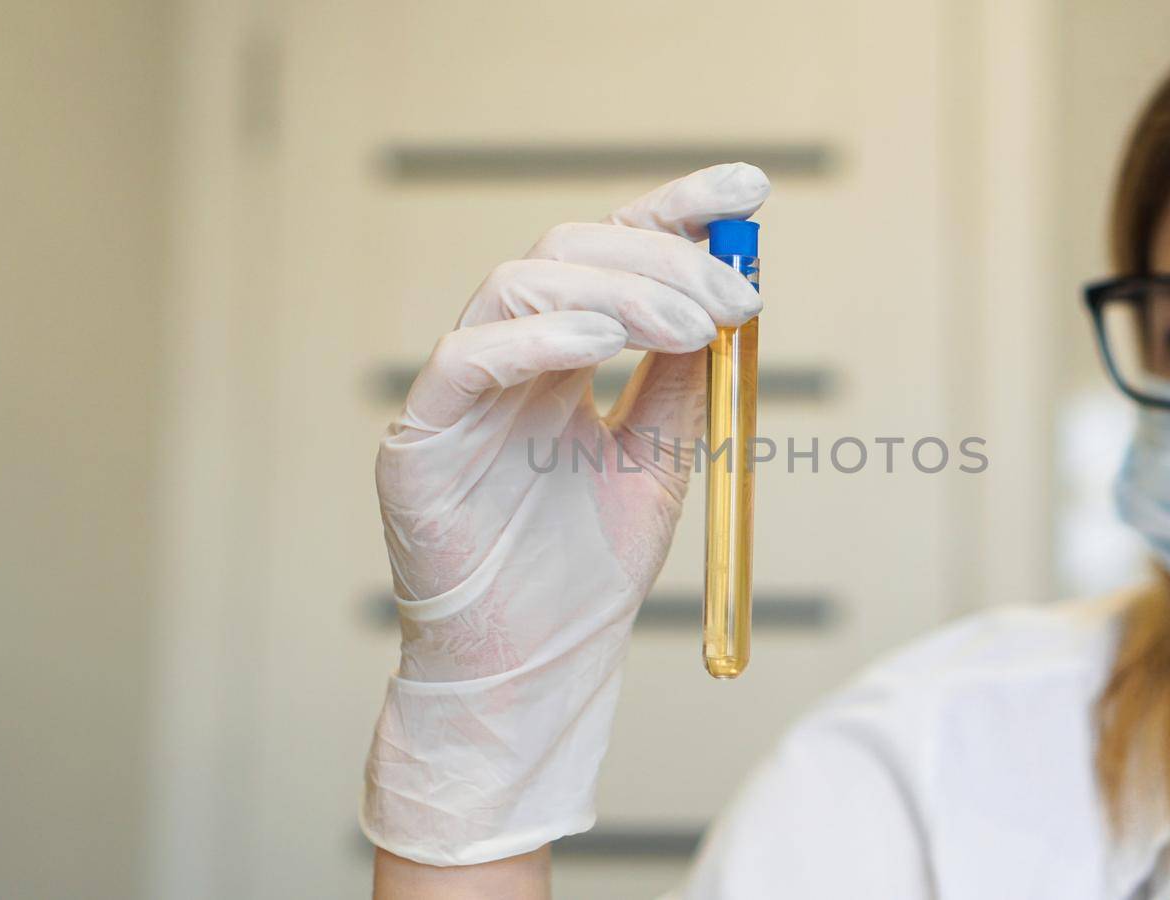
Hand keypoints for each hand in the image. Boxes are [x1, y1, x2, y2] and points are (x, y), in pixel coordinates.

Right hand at [361, 163, 768, 867]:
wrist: (535, 670)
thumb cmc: (589, 574)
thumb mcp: (660, 458)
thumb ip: (683, 379)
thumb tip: (732, 293)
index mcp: (564, 354)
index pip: (614, 250)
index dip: (677, 209)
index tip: (750, 189)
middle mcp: (509, 356)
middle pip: (571, 251)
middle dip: (663, 261)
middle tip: (735, 298)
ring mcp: (461, 391)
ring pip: (518, 284)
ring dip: (616, 290)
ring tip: (689, 327)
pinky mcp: (419, 438)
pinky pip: (465, 359)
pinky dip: (535, 338)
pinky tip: (599, 342)